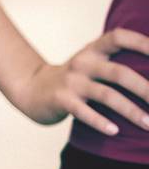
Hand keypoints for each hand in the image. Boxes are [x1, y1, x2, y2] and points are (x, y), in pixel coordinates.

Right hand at [10, 29, 148, 133]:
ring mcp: (71, 82)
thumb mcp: (91, 64)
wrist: (31, 89)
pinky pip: (83, 112)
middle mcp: (83, 63)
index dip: (142, 42)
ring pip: (106, 95)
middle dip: (146, 90)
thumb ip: (117, 64)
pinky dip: (100, 122)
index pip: (118, 37)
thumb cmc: (74, 79)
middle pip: (119, 73)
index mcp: (93, 51)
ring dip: (132, 111)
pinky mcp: (61, 100)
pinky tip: (115, 132)